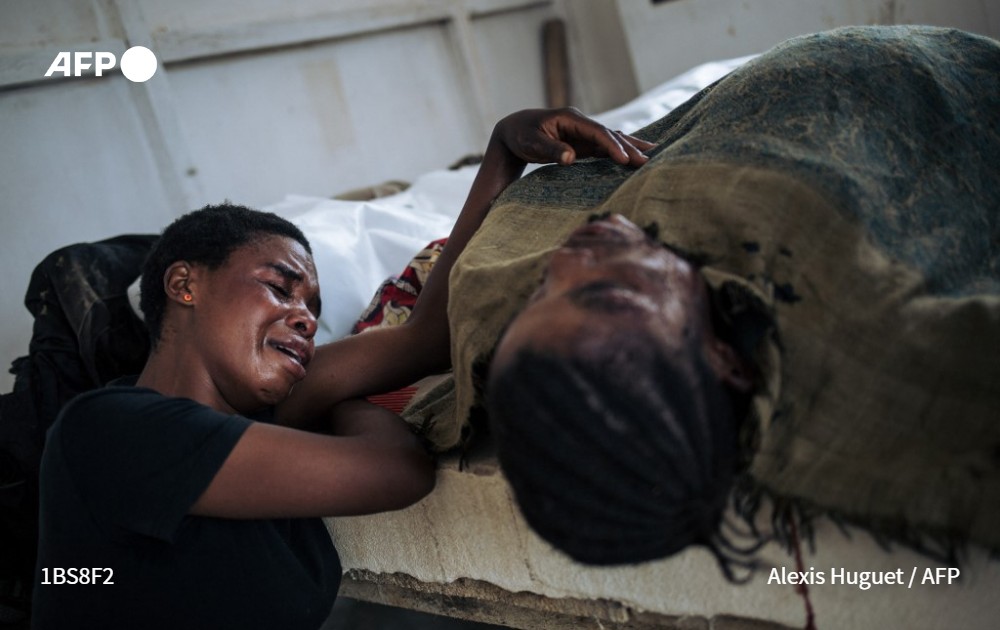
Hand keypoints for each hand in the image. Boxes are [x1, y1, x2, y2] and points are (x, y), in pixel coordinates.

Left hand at [492, 107, 654, 167]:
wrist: (512, 133)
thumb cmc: (520, 136)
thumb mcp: (531, 143)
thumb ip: (551, 149)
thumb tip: (571, 157)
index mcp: (570, 118)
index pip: (597, 132)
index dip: (611, 146)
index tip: (624, 160)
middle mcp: (580, 123)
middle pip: (609, 135)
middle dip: (629, 147)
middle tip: (648, 160)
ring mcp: (582, 133)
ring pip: (611, 140)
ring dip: (630, 147)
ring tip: (653, 154)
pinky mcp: (582, 143)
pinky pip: (604, 147)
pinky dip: (620, 151)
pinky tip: (634, 155)